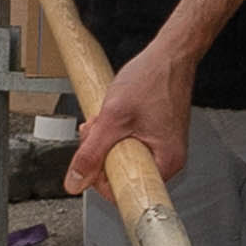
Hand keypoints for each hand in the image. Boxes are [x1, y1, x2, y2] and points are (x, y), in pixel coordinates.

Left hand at [71, 35, 200, 199]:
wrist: (169, 55)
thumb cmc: (153, 80)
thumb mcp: (112, 119)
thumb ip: (91, 154)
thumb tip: (75, 181)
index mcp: (166, 162)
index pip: (127, 191)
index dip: (102, 178)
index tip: (92, 160)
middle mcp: (168, 158)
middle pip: (122, 174)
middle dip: (101, 154)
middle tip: (96, 130)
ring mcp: (162, 146)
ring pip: (123, 157)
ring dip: (106, 140)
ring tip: (106, 118)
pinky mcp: (156, 135)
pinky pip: (130, 144)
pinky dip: (116, 132)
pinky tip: (114, 116)